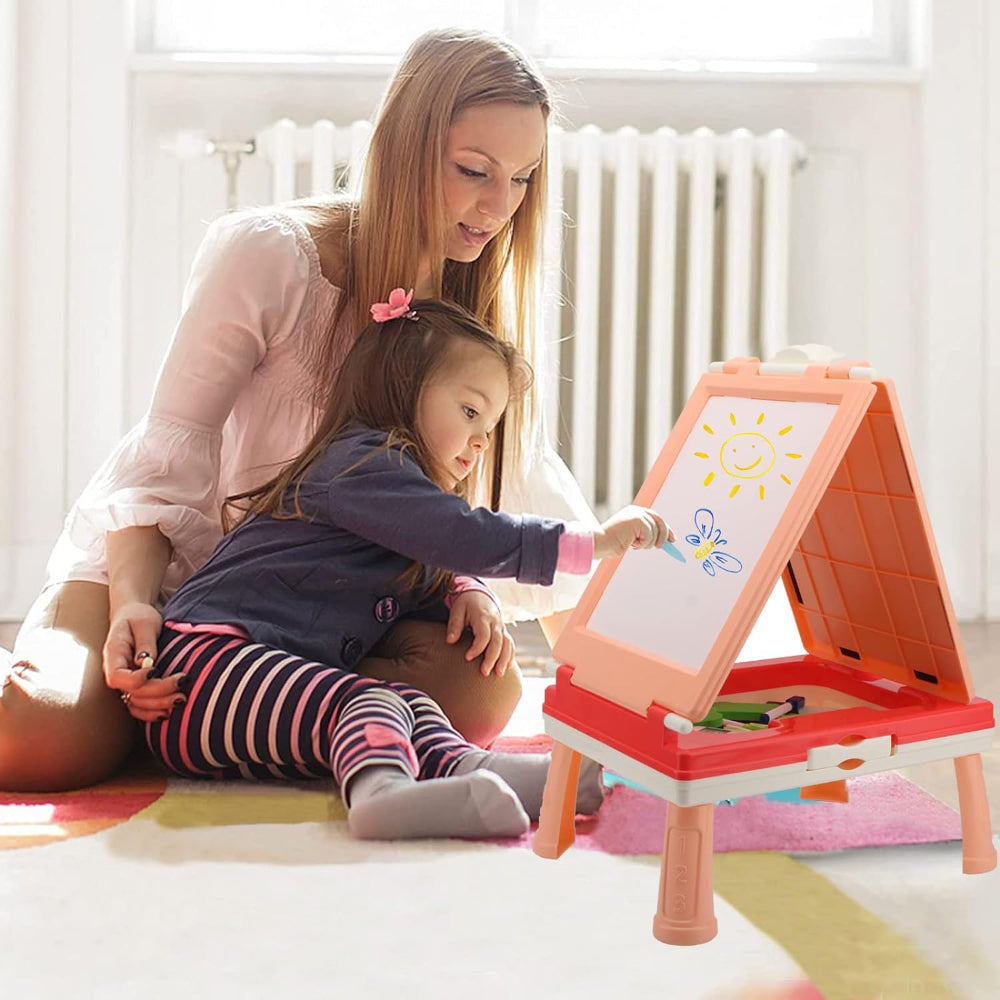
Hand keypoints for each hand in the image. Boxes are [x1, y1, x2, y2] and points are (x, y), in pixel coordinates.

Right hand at [102, 602, 183, 721]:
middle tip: (182, 682)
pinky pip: (138, 706)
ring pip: (136, 703)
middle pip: (132, 692)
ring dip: (158, 705)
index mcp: (113, 653)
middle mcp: (115, 671)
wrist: (133, 616)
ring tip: (182, 698)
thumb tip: (146, 663)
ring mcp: (124, 681)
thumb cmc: (138, 616)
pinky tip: (168, 712)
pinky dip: (151, 712)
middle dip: (159, 692)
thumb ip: (145, 643)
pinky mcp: (134, 686)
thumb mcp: (145, 623)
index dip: (136, 680)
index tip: (156, 670)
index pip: (117, 677)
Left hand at [446, 589, 514, 677]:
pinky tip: (506, 668)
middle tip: (484, 673)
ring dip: (504, 660)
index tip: (467, 658)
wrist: (479, 594)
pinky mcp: (503, 631)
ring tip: (498, 674)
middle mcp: (495, 622)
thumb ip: (454, 625)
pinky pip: (510, 644)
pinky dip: (510, 655)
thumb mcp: (457, 610)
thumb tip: (450, 641)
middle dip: (492, 658)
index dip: (477, 648)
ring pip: (507, 644)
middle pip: (497, 642)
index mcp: (483, 616)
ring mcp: (501, 627)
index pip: (483, 635)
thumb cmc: (465, 604)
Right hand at [593, 505, 672, 559]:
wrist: (601, 542)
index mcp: (634, 512)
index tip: (673, 539)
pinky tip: (632, 544)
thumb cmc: (612, 541)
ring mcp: (637, 514)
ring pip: (655, 532)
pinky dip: (643, 543)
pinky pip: (649, 535)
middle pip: (660, 522)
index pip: (656, 518)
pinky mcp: (637, 520)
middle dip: (664, 536)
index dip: (666, 529)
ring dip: (647, 543)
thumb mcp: (632, 536)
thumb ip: (645, 534)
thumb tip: (663, 541)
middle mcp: (637, 511)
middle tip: (661, 546)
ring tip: (635, 545)